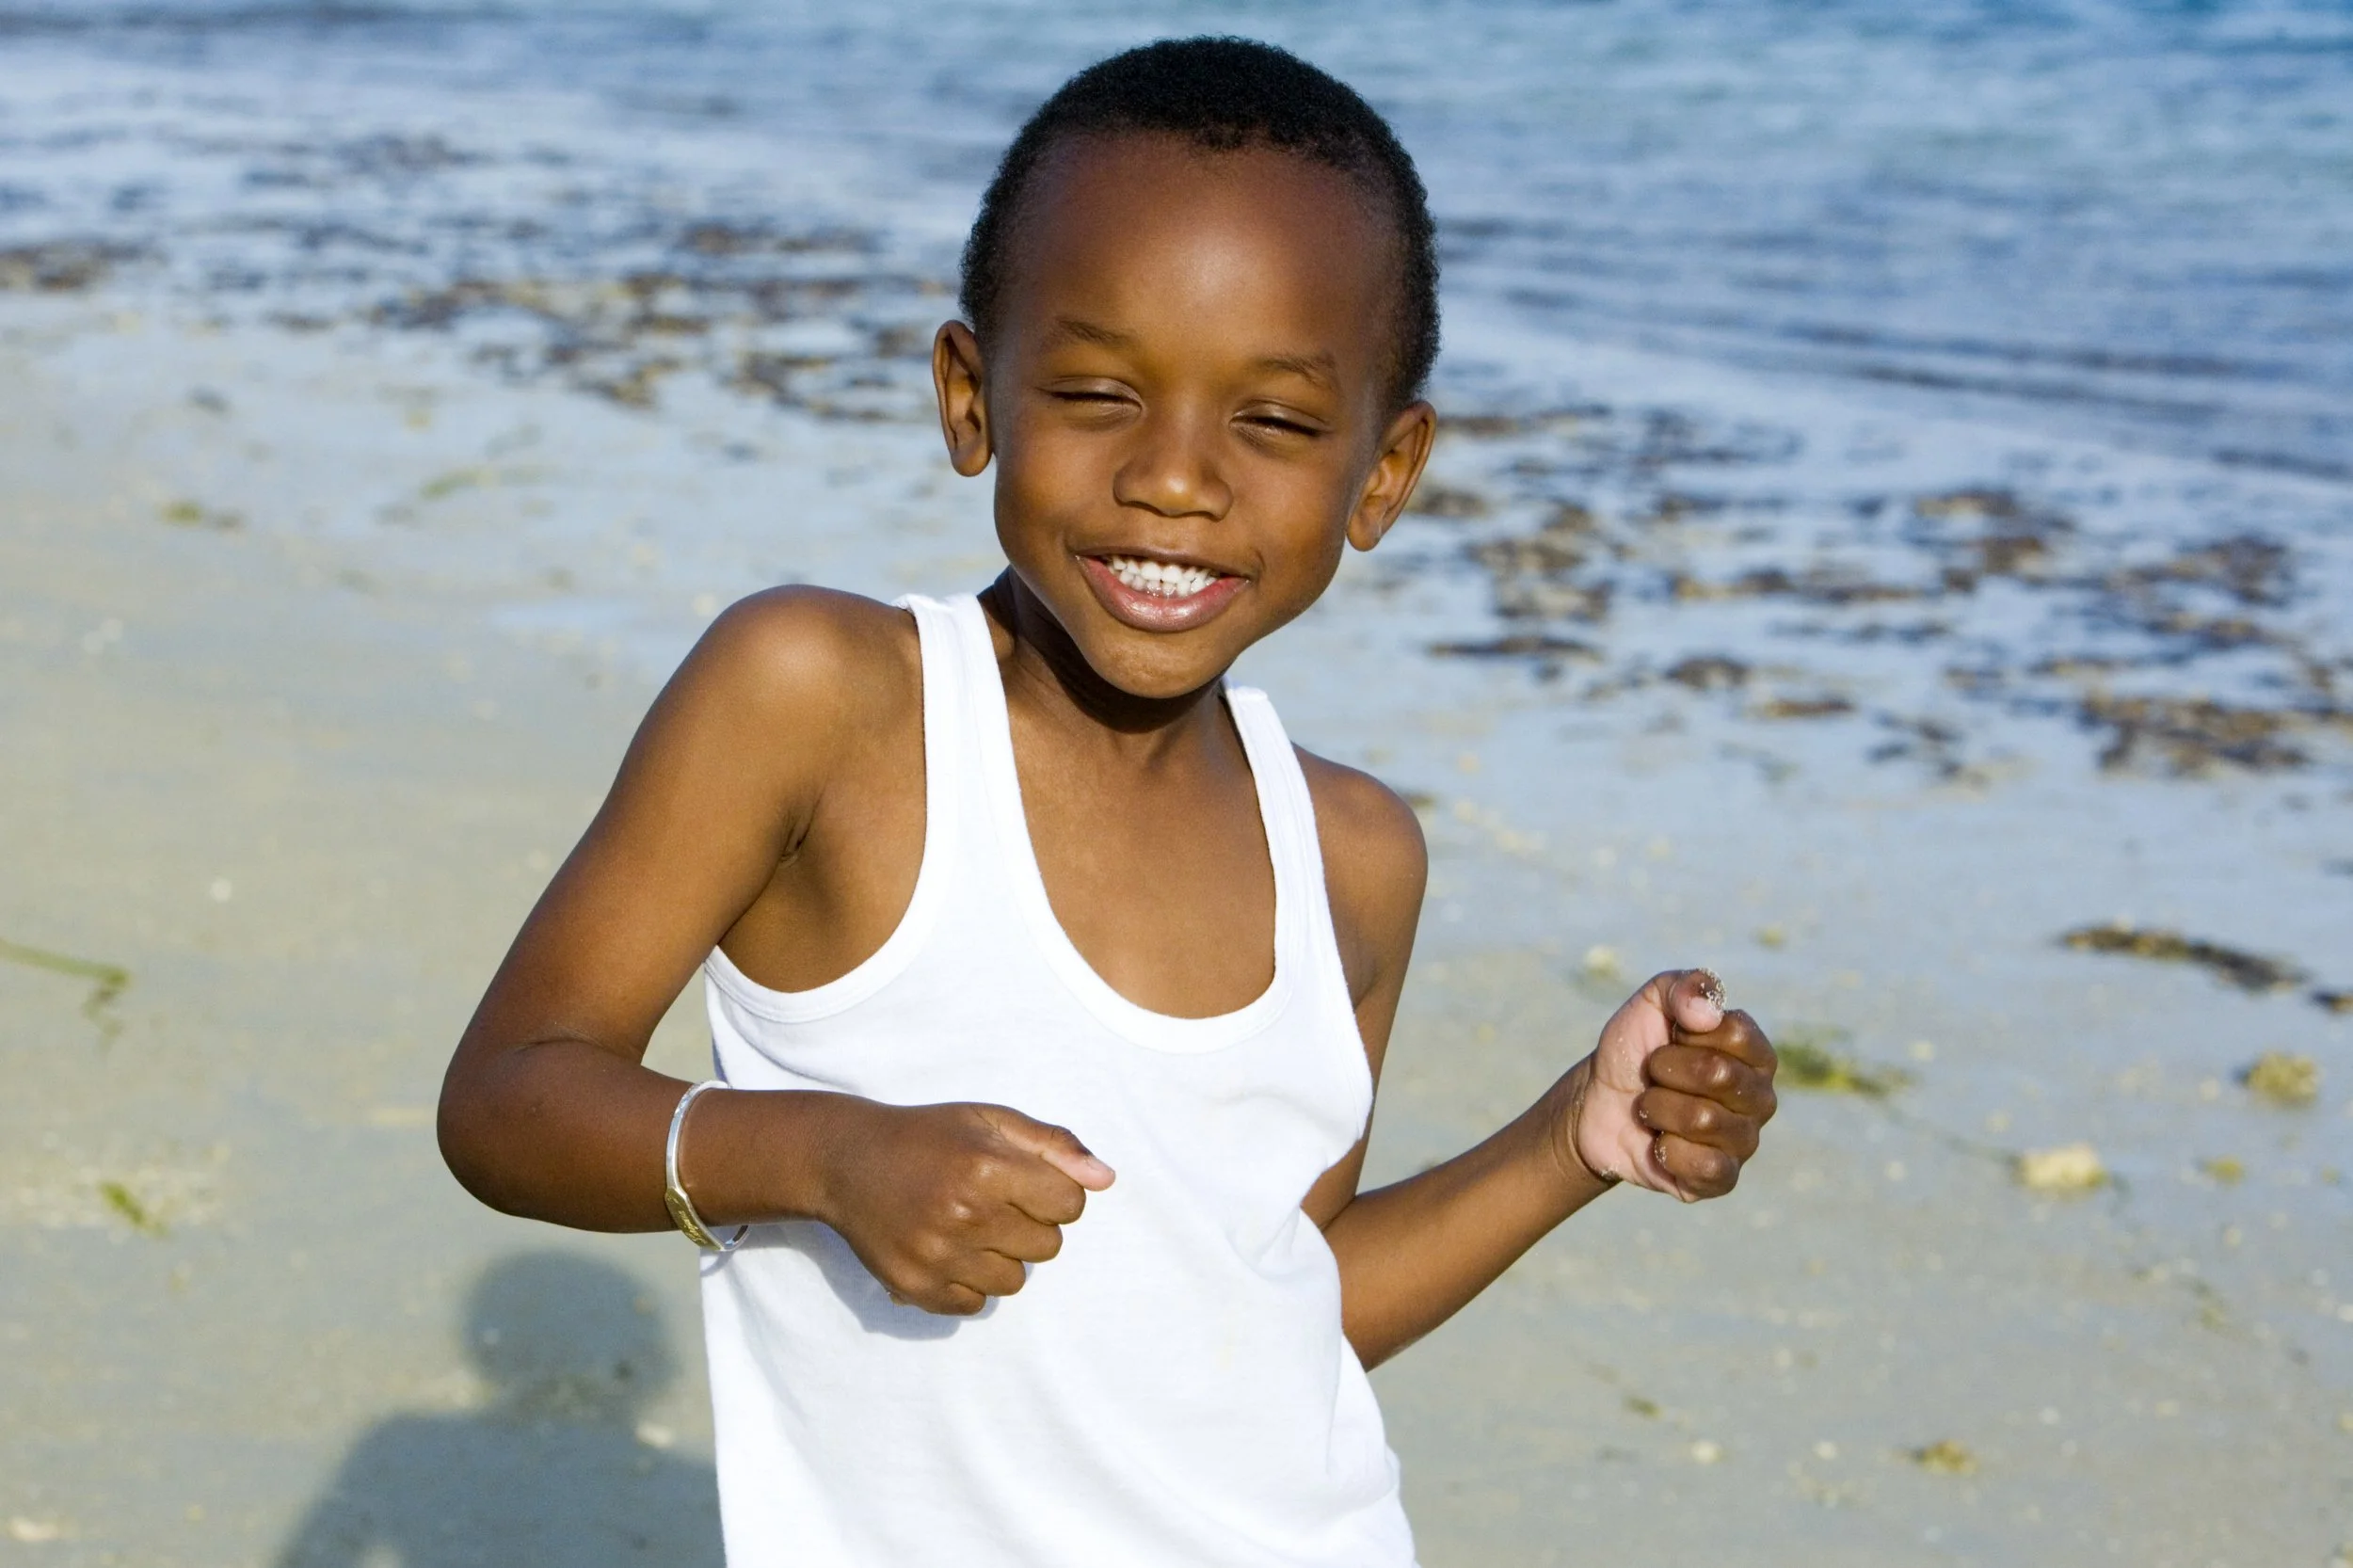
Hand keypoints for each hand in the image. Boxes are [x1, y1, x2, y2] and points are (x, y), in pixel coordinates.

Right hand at [816, 1100, 1114, 1314]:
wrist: (847, 1161)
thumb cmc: (930, 1137)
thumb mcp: (991, 1120)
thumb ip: (1055, 1145)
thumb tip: (1106, 1179)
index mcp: (989, 1167)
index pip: (1071, 1205)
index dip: (1054, 1192)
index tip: (1024, 1182)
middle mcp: (964, 1215)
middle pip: (1048, 1247)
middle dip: (1030, 1224)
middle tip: (991, 1202)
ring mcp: (938, 1257)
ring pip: (1015, 1282)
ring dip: (1001, 1257)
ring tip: (967, 1226)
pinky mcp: (916, 1288)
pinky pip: (976, 1305)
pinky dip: (968, 1283)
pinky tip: (945, 1249)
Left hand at [1562, 969, 1775, 1200]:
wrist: (1597, 1103)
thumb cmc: (1635, 1048)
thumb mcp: (1652, 1001)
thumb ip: (1684, 986)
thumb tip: (1708, 1013)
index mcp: (1756, 1053)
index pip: (1734, 1033)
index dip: (1686, 1033)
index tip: (1669, 1037)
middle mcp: (1761, 1098)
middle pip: (1718, 1074)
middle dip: (1665, 1069)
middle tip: (1653, 1075)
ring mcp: (1745, 1141)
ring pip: (1703, 1119)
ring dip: (1657, 1108)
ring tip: (1650, 1107)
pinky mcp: (1722, 1179)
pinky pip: (1707, 1166)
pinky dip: (1667, 1152)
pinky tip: (1659, 1145)